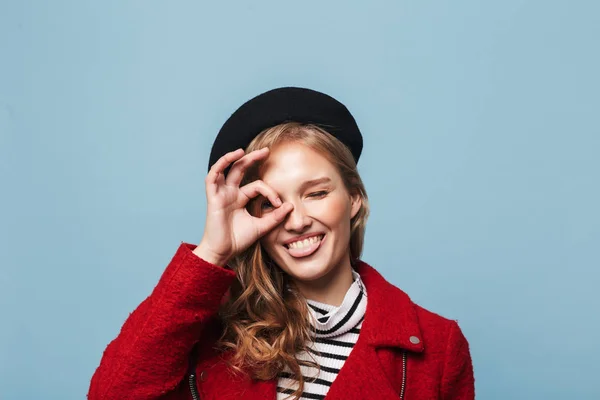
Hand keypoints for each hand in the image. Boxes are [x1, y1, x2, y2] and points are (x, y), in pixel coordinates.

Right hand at [194, 148, 292, 265]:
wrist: (223, 252)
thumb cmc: (238, 240)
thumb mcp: (262, 227)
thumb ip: (275, 216)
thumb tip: (290, 205)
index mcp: (241, 199)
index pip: (257, 186)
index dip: (270, 191)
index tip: (278, 203)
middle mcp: (231, 194)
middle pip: (240, 169)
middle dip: (252, 159)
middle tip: (266, 151)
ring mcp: (221, 194)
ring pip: (226, 170)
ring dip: (233, 158)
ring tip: (244, 150)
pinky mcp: (213, 198)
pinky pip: (212, 178)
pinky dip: (219, 166)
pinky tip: (230, 158)